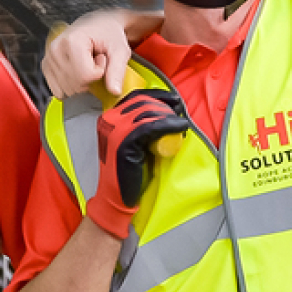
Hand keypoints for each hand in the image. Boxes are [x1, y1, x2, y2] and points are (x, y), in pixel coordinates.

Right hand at [43, 8, 160, 100]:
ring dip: (81, 83)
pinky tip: (76, 72)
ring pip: (67, 90)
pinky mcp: (46, 66)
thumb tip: (114, 91)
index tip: (101, 57)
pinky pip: (58, 91)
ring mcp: (49, 57)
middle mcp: (56, 48)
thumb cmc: (108, 33)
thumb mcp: (120, 49)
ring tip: (86, 64)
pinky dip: (70, 87)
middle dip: (91, 79)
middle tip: (95, 61)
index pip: (86, 75)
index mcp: (72, 40)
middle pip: (76, 85)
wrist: (98, 24)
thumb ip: (117, 71)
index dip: (100, 71)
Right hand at [87, 89, 189, 237]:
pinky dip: (168, 124)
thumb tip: (164, 113)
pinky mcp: (124, 142)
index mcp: (110, 117)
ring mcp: (115, 129)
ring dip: (169, 115)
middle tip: (180, 109)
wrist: (116, 196)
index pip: (135, 96)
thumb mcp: (133, 143)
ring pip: (147, 112)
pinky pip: (150, 127)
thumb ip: (140, 127)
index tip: (174, 99)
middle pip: (142, 102)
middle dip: (165, 103)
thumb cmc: (127, 172)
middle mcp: (110, 119)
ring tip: (182, 121)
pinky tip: (180, 126)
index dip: (157, 95)